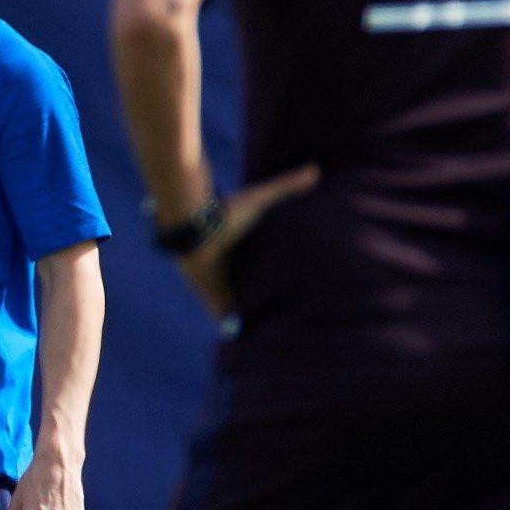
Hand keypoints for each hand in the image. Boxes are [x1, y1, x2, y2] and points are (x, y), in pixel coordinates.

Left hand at [179, 163, 321, 318]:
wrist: (194, 225)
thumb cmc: (225, 214)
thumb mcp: (260, 199)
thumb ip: (285, 186)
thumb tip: (314, 169)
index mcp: (239, 248)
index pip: (255, 266)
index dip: (267, 275)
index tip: (284, 285)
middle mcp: (229, 266)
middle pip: (245, 286)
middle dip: (257, 298)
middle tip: (281, 314)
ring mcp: (219, 281)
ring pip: (233, 303)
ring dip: (245, 314)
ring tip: (265, 332)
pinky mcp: (211, 295)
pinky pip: (221, 314)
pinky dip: (229, 325)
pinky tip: (241, 340)